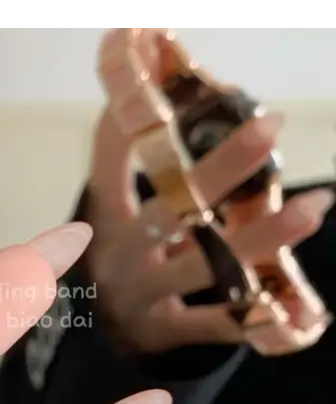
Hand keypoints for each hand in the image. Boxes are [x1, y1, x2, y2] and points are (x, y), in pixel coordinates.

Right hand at [86, 94, 332, 354]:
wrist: (91, 334)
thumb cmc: (117, 256)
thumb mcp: (111, 212)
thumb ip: (129, 161)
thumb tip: (156, 72)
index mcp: (104, 215)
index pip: (110, 161)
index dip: (132, 123)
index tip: (162, 70)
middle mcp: (118, 253)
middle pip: (166, 211)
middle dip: (218, 171)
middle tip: (270, 126)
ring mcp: (140, 295)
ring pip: (200, 267)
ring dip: (259, 238)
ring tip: (314, 206)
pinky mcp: (162, 332)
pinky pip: (215, 325)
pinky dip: (258, 317)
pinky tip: (307, 308)